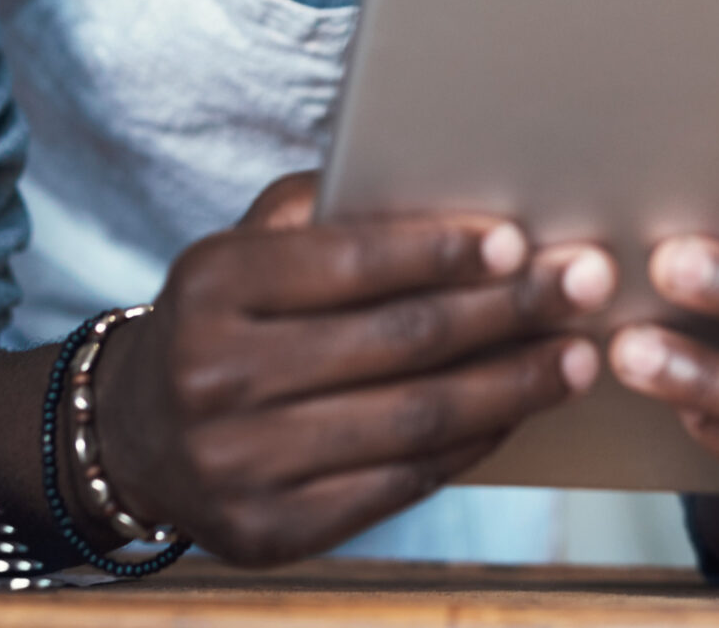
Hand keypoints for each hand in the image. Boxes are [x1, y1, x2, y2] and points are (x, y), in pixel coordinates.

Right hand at [86, 172, 615, 565]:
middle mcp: (216, 375)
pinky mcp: (270, 532)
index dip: (441, 251)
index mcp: (213, 283)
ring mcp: (240, 464)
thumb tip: (442, 187)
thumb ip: (324, 210)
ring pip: (411, 419)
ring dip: (510, 386)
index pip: (348, 262)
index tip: (520, 240)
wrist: (135, 435)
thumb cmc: (224, 316)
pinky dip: (471, 444)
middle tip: (582, 285)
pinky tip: (518, 412)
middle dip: (505, 312)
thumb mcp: (246, 244)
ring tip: (575, 357)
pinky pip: (399, 484)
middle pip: (396, 341)